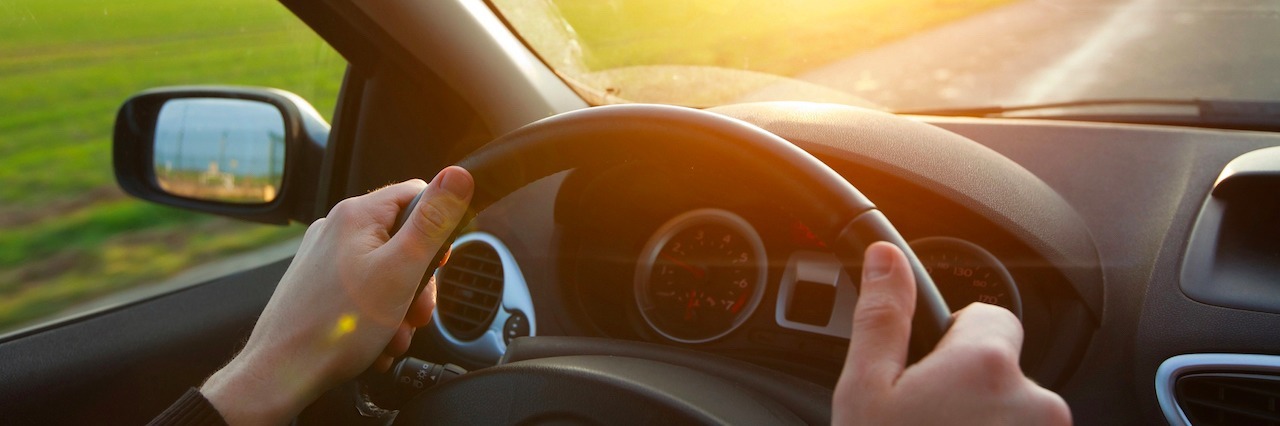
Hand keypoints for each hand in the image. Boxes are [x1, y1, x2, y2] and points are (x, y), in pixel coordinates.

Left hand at [200, 166, 473, 424]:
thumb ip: (433, 222)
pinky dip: (376, 315)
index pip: (417, 195)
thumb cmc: (336, 328)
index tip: (440, 264)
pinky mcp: (317, 284)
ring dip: (399, 306)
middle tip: (417, 314)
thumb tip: (458, 175)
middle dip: (419, 282)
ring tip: (393, 335)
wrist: (280, 373)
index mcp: (356, 215)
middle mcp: (336, 228)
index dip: (438, 229)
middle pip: (402, 239)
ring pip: (385, 270)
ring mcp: (323, 257)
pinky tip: (376, 341)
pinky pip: (362, 290)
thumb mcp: (401, 271)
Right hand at [833, 242, 1070, 424]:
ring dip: (987, 421)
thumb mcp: (865, 392)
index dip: (953, 341)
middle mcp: (1037, 403)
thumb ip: (882, 320)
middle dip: (969, 389)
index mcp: (986, 367)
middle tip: (927, 420)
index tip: (927, 373)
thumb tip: (885, 257)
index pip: (991, 317)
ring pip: (1016, 412)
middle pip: (1004, 369)